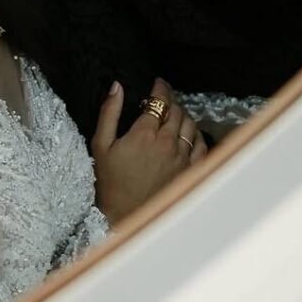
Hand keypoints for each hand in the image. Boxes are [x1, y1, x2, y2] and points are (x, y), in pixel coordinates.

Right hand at [91, 78, 205, 224]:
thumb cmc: (110, 182)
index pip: (159, 101)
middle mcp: (167, 142)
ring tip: (174, 115)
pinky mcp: (189, 171)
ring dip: (182, 115)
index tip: (157, 84)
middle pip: (176, 110)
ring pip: (190, 125)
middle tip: (163, 100)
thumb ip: (109, 112)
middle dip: (170, 100)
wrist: (126, 217)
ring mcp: (181, 158)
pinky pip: (201, 145)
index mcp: (145, 133)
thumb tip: (117, 87)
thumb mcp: (101, 144)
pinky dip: (196, 135)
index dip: (160, 88)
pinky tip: (188, 134)